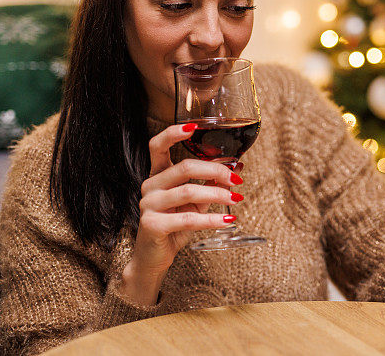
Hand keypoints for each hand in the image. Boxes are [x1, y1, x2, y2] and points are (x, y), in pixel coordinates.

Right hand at [119, 123, 242, 304]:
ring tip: (236, 200)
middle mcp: (149, 186)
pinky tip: (228, 220)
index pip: (157, 146)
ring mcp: (148, 205)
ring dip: (217, 195)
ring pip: (189, 191)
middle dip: (215, 170)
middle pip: (184, 167)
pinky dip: (212, 219)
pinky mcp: (152, 225)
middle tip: (236, 180)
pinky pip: (188, 218)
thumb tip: (236, 168)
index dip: (173, 133)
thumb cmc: (175, 226)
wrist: (155, 258)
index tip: (194, 126)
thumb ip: (209, 184)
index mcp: (157, 175)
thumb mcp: (195, 202)